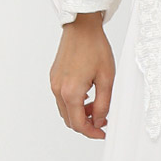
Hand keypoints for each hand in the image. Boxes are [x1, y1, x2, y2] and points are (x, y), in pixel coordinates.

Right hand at [50, 11, 114, 138]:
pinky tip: (87, 95)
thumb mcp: (107, 79)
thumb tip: (99, 121)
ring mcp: (54, 83)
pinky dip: (73, 103)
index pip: (79, 124)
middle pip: (69, 120)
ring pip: (65, 110)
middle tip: (102, 120)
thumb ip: (103, 104)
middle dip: (86, 124)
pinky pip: (62, 98)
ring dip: (79, 114)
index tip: (103, 133)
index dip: (92, 133)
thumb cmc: (95, 48)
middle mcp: (58, 89)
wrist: (81, 27)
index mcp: (71, 92)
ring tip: (96, 106)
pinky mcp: (54, 77)